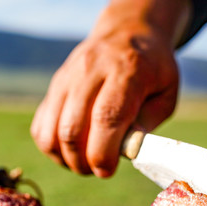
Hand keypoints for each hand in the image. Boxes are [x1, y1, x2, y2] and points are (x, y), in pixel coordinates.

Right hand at [31, 0, 190, 176]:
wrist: (125, 33)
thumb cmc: (151, 70)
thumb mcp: (166, 93)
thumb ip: (148, 123)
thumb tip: (124, 151)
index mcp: (126, 70)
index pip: (106, 117)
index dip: (103, 153)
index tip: (107, 170)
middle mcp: (90, 70)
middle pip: (72, 129)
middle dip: (83, 162)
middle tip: (98, 170)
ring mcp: (66, 78)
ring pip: (50, 132)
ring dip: (65, 159)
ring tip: (84, 163)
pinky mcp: (53, 87)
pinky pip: (40, 128)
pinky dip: (52, 148)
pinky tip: (71, 150)